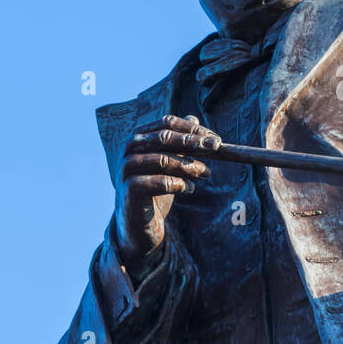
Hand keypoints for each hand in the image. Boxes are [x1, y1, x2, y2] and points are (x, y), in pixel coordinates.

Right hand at [114, 114, 220, 270]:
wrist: (137, 224)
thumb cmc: (155, 189)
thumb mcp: (169, 164)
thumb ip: (179, 143)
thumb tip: (194, 119)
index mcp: (139, 137)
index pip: (166, 123)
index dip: (192, 129)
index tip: (214, 138)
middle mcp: (129, 150)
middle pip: (163, 138)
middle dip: (193, 142)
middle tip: (216, 148)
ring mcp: (126, 169)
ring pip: (161, 160)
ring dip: (189, 165)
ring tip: (206, 173)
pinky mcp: (129, 190)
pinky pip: (158, 183)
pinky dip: (178, 184)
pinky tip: (190, 190)